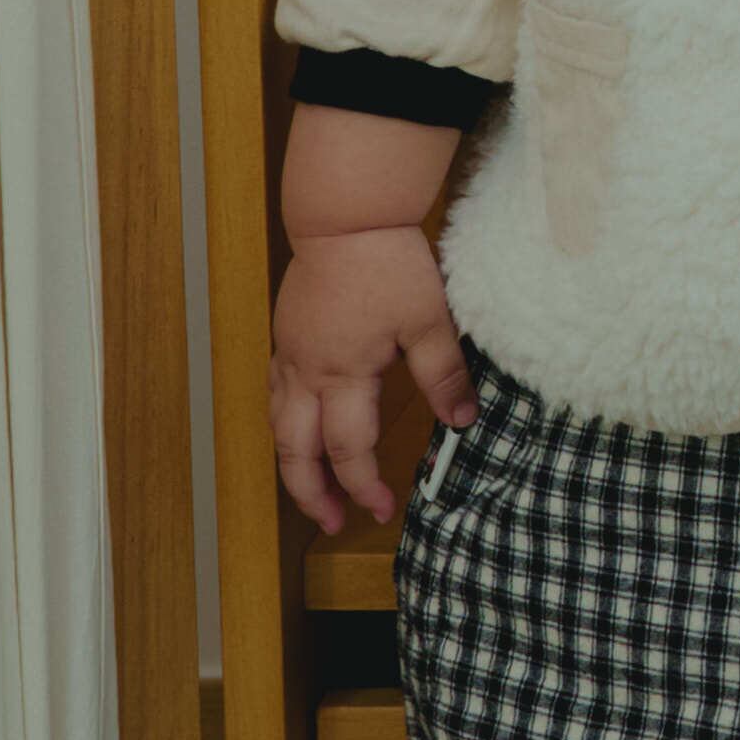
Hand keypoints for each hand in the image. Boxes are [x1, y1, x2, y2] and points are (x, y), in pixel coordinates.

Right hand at [270, 223, 472, 532]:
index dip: (364, 486)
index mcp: (342, 374)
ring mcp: (291, 353)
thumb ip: (444, 374)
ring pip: (278, 424)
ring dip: (293, 462)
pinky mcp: (287, 334)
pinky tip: (298, 426)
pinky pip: (276, 393)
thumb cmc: (387, 264)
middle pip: (294, 449)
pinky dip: (284, 423)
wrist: (345, 216)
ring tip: (311, 487)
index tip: (384, 510)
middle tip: (330, 523)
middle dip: (311, 492)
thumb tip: (464, 422)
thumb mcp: (429, 320)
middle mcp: (307, 371)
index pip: (348, 449)